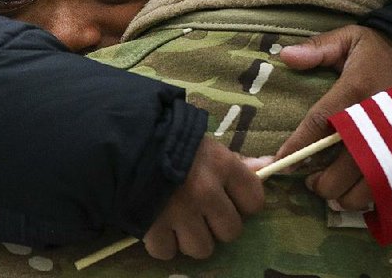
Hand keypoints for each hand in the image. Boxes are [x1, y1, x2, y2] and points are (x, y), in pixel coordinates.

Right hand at [143, 137, 264, 259]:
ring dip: (190, 238)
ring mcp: (180, 212)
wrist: (123, 141)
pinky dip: (162, 243)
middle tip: (200, 210)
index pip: (254, 201)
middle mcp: (206, 192)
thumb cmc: (170, 140)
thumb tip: (268, 166)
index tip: (229, 198)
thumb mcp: (206, 145)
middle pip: (230, 231)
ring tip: (178, 220)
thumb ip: (237, 161)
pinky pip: (167, 253)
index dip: (242, 203)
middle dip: (216, 224)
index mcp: (222, 166)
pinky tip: (158, 223)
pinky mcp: (153, 227)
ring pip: (202, 248)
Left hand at [276, 25, 391, 209]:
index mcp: (356, 92)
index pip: (321, 124)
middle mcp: (377, 122)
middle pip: (344, 168)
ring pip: (368, 188)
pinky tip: (358, 192)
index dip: (298, 147)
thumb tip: (285, 56)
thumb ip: (318, 48)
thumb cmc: (379, 49)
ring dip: (345, 196)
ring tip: (332, 191)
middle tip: (310, 181)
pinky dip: (371, 198)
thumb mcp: (348, 39)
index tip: (281, 164)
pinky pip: (391, 188)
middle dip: (322, 183)